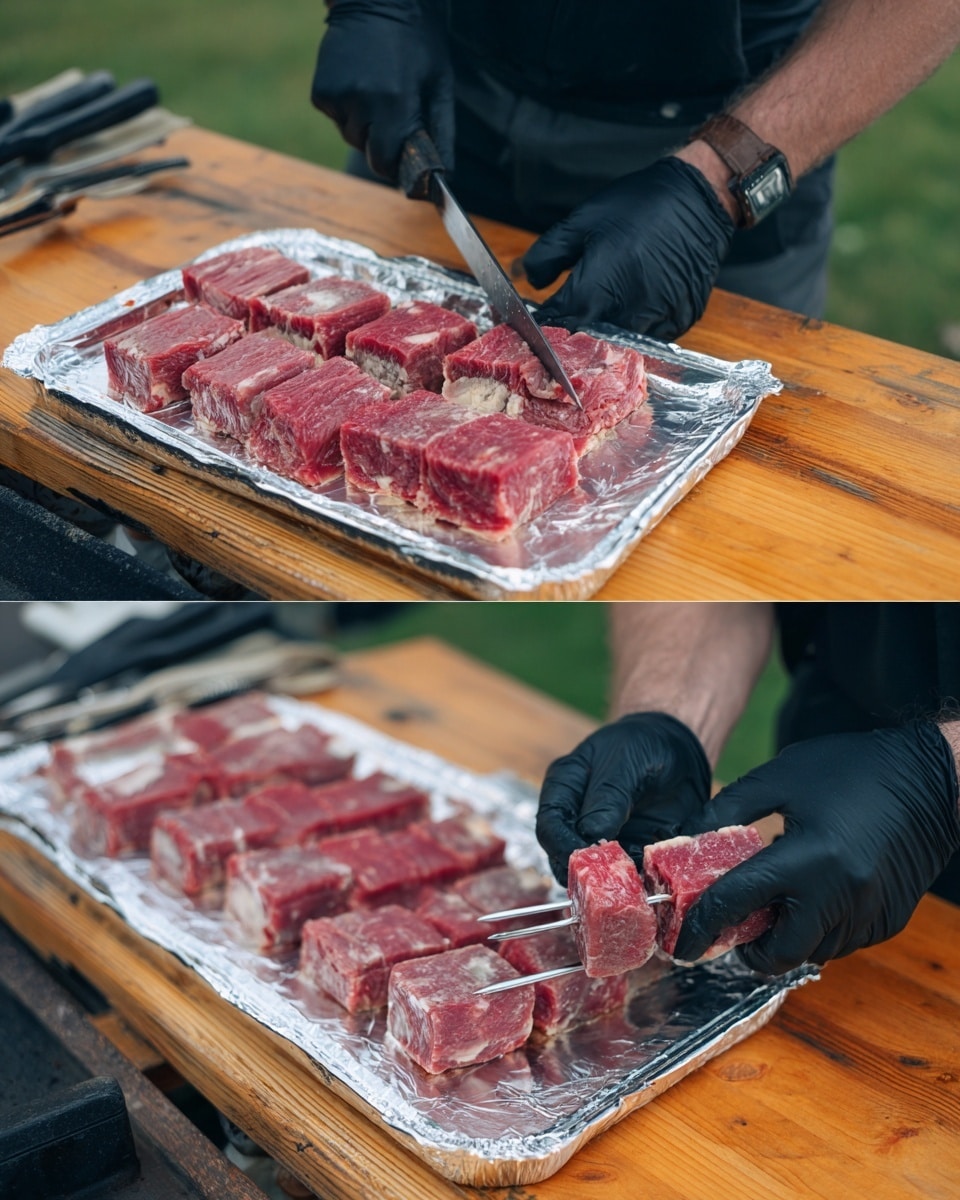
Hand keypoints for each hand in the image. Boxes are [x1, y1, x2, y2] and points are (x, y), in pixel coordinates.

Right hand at [311, 0, 452, 182]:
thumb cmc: (417, 40)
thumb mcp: (439, 84)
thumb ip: (442, 133)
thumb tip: (445, 177)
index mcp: (394, 102)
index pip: (386, 162)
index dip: (396, 166)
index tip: (405, 159)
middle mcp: (361, 101)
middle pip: (368, 152)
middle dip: (382, 144)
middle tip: (394, 115)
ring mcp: (337, 96)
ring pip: (351, 136)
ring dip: (365, 126)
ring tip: (377, 92)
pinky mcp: (321, 91)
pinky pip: (337, 118)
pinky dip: (348, 111)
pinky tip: (360, 82)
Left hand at [522, 157, 735, 340]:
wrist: (698, 199)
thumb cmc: (638, 206)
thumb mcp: (582, 221)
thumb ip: (548, 254)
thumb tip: (530, 279)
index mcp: (597, 291)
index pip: (558, 326)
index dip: (543, 327)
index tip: (535, 324)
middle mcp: (628, 313)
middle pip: (588, 345)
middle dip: (572, 339)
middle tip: (565, 325)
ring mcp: (658, 321)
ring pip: (621, 347)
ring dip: (606, 339)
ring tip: (601, 318)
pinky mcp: (680, 321)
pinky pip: (650, 339)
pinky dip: (635, 331)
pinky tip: (631, 311)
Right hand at [536, 712, 710, 885]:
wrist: (678, 748)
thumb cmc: (643, 744)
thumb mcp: (625, 761)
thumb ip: (608, 797)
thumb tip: (591, 837)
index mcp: (564, 788)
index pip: (549, 825)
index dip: (561, 847)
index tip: (586, 859)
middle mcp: (576, 817)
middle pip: (564, 856)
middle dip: (585, 872)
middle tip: (611, 880)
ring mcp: (602, 838)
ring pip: (594, 872)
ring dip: (612, 882)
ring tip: (635, 884)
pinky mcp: (629, 851)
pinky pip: (626, 874)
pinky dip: (638, 881)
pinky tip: (653, 881)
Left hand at [673, 721, 959, 973]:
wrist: (932, 779)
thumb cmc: (852, 770)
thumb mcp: (780, 777)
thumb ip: (729, 809)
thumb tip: (687, 836)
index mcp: (807, 858)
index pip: (738, 903)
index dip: (702, 925)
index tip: (681, 943)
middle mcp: (840, 897)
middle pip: (778, 952)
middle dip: (749, 946)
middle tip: (736, 923)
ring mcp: (868, 915)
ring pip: (810, 952)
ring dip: (784, 936)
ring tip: (777, 898)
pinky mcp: (887, 922)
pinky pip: (840, 940)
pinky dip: (817, 928)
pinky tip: (813, 893)